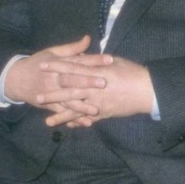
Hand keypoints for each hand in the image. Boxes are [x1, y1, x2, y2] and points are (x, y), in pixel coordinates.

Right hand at [3, 35, 107, 108]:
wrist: (16, 79)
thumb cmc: (37, 63)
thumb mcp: (52, 52)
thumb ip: (72, 48)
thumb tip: (88, 39)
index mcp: (57, 64)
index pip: (78, 61)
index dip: (94, 60)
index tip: (109, 60)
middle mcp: (54, 78)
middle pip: (72, 80)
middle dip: (88, 82)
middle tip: (104, 82)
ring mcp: (51, 93)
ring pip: (68, 100)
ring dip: (82, 106)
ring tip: (97, 110)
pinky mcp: (49, 105)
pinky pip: (63, 113)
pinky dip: (74, 118)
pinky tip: (87, 123)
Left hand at [36, 54, 154, 126]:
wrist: (147, 90)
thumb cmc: (132, 72)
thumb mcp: (114, 61)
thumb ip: (95, 61)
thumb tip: (82, 57)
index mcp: (95, 71)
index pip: (71, 67)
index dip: (56, 66)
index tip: (42, 65)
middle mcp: (94, 87)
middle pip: (69, 90)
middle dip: (53, 93)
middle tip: (37, 96)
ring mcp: (98, 102)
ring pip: (76, 109)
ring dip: (61, 114)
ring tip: (47, 121)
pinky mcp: (104, 112)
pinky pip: (88, 119)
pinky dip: (77, 123)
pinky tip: (67, 127)